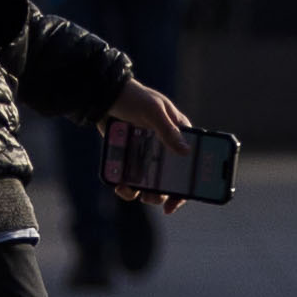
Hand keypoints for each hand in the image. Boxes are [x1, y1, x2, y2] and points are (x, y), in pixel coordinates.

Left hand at [102, 77, 194, 211]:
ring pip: (151, 184)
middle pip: (171, 181)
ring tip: (129, 191)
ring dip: (143, 193)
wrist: (105, 97)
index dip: (189, 185)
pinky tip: (120, 186)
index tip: (179, 199)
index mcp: (178, 135)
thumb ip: (167, 130)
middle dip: (162, 195)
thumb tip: (185, 151)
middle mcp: (165, 148)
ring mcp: (147, 155)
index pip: (191, 164)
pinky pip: (132, 179)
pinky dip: (127, 187)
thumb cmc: (134, 97)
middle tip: (150, 198)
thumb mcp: (153, 111)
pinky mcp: (130, 158)